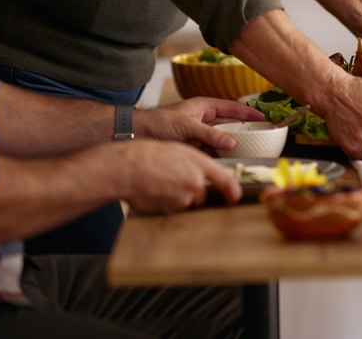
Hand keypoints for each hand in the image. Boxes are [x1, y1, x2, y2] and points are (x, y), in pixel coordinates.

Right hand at [111, 140, 242, 211]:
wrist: (127, 167)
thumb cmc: (149, 155)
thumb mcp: (180, 151)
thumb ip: (196, 165)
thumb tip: (204, 176)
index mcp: (200, 165)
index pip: (226, 181)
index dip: (233, 191)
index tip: (234, 197)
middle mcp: (194, 183)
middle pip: (202, 195)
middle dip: (192, 191)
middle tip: (174, 180)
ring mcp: (182, 198)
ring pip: (186, 202)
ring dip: (178, 197)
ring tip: (161, 182)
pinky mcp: (169, 210)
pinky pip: (172, 209)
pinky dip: (166, 203)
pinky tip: (155, 190)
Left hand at [134, 97, 264, 154]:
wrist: (137, 134)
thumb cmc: (159, 122)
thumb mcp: (187, 126)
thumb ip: (210, 134)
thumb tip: (232, 142)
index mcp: (204, 106)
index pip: (232, 108)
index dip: (248, 112)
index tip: (263, 118)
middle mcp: (204, 119)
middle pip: (229, 124)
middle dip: (244, 129)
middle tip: (261, 136)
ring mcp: (199, 134)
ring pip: (221, 139)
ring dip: (233, 144)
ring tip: (249, 150)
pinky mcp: (193, 147)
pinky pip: (211, 150)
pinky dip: (220, 155)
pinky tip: (228, 160)